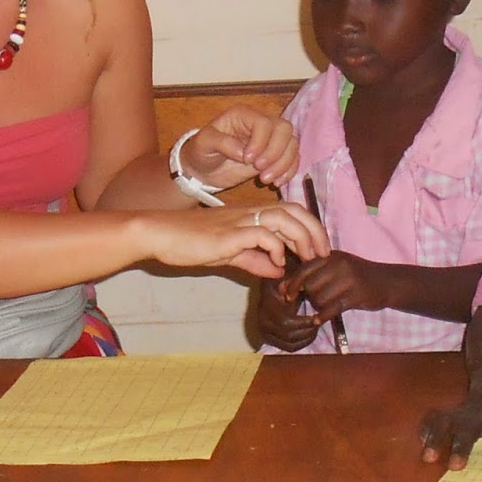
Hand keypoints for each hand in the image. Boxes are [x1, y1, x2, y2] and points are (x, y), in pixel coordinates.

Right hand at [137, 202, 328, 277]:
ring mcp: (239, 220)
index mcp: (249, 214)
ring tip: (307, 257)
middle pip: (294, 210)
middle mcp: (248, 212)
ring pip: (283, 217)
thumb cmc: (190, 242)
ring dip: (301, 237)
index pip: (290, 211)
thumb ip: (254, 260)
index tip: (318, 250)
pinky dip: (276, 246)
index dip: (310, 226)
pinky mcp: (228, 233)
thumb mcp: (229, 254)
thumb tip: (279, 271)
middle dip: (314, 231)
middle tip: (322, 255)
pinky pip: (261, 233)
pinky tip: (276, 261)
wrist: (159, 234)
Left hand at [178, 105, 298, 191]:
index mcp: (243, 115)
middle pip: (284, 129)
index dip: (261, 142)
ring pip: (292, 144)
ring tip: (267, 179)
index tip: (248, 160)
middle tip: (260, 170)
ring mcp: (270, 140)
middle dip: (276, 152)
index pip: (264, 123)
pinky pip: (293, 159)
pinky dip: (289, 171)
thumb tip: (242, 152)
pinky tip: (276, 182)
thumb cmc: (202, 151)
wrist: (203, 170)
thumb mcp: (204, 144)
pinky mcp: (275, 156)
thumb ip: (221, 143)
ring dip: (284, 164)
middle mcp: (260, 124)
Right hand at [258, 277, 319, 351]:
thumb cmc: (284, 281)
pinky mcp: (270, 340)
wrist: (272, 289)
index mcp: (266, 306)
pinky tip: (310, 335)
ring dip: (306, 338)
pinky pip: (289, 348)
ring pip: (289, 344)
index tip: (316, 317)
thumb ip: (291, 283)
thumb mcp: (288, 278)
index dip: (303, 322)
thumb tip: (293, 288)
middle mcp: (263, 322)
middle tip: (319, 323)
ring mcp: (265, 332)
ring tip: (315, 328)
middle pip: (288, 335)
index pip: (285, 322)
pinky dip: (302, 344)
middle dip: (307, 331)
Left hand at [282, 251, 380, 324]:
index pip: (304, 269)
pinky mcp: (355, 295)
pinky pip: (331, 308)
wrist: (386, 281)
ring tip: (326, 305)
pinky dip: (322, 316)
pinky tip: (319, 320)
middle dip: (308, 296)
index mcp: (331, 255)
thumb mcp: (336, 266)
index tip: (286, 295)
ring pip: (319, 298)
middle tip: (314, 300)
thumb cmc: (356, 275)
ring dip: (318, 306)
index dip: (292, 284)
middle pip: (309, 286)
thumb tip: (282, 287)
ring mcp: (348, 280)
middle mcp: (338, 265)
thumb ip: (312, 272)